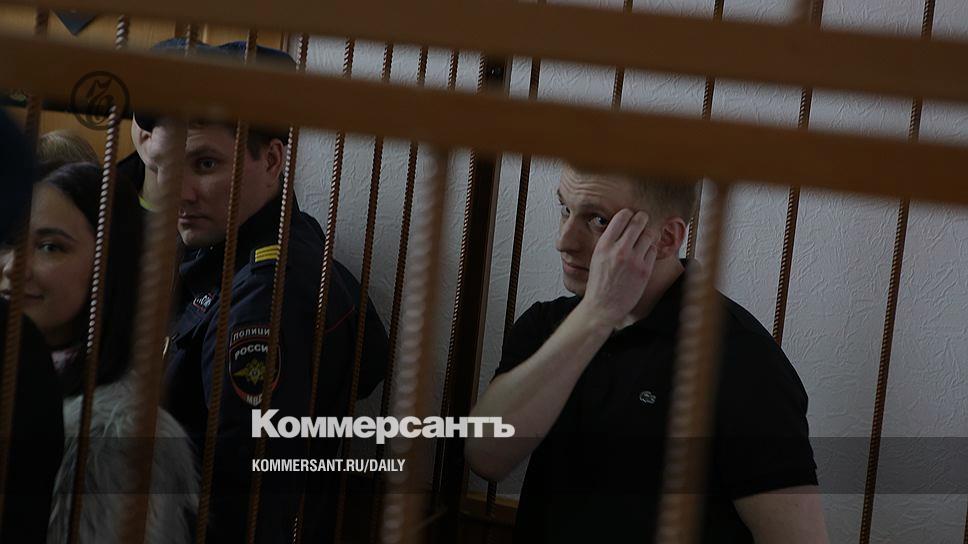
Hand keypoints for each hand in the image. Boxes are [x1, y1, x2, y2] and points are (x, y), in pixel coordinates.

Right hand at [579, 209, 657, 329]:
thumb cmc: (599, 283)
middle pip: (639, 221)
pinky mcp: (644, 270)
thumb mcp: (597, 257)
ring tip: (645, 237)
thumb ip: (609, 241)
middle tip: (643, 219)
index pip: (622, 216)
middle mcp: (619, 250)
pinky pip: (653, 250)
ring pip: (649, 235)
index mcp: (604, 245)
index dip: (628, 213)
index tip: (630, 215)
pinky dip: (650, 249)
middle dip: (642, 218)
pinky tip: (644, 253)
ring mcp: (633, 260)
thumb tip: (623, 224)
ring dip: (648, 234)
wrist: (603, 307)